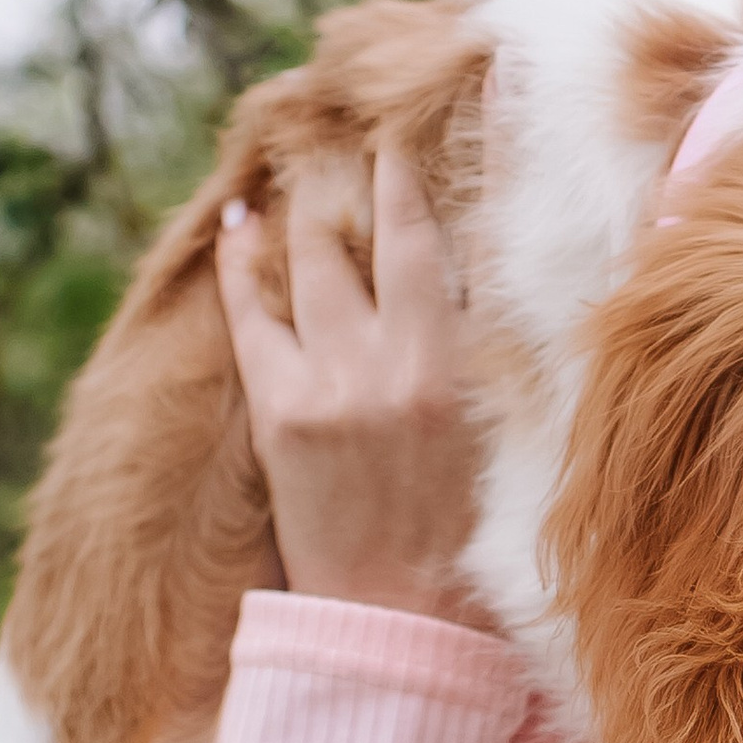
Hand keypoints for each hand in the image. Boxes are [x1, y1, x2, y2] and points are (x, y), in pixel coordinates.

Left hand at [214, 132, 488, 624]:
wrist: (397, 615)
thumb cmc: (465, 536)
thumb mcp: (500, 437)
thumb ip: (487, 357)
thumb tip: (477, 277)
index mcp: (455, 369)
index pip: (434, 242)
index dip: (421, 174)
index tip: (412, 126)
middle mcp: (392, 362)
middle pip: (368, 236)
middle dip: (360, 175)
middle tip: (352, 130)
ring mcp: (329, 383)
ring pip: (309, 262)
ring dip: (305, 210)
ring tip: (300, 169)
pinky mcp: (280, 412)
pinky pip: (253, 315)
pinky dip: (245, 263)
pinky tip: (242, 223)